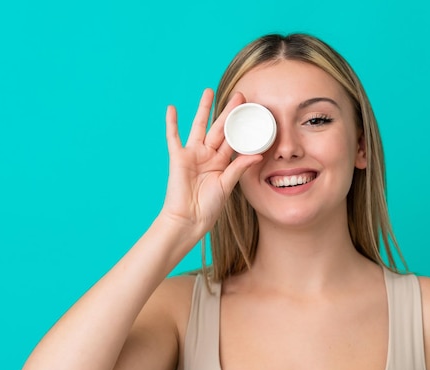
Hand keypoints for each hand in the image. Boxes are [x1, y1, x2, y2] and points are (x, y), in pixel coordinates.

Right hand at [160, 89, 261, 232]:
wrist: (189, 219)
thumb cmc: (208, 207)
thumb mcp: (227, 185)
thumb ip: (239, 168)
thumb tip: (257, 155)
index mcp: (222, 162)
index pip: (234, 139)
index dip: (242, 126)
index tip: (252, 112)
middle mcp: (208, 155)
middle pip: (220, 128)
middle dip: (229, 112)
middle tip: (240, 95)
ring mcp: (193, 155)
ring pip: (199, 127)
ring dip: (203, 109)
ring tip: (208, 91)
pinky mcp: (178, 158)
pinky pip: (173, 137)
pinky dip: (172, 123)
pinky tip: (172, 108)